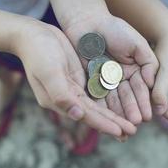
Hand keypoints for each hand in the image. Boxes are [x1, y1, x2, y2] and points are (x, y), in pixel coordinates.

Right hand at [13, 19, 135, 136]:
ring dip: (114, 115)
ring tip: (130, 124)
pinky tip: (121, 104)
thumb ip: (60, 94)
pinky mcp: (81, 78)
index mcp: (60, 101)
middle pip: (95, 114)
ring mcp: (75, 88)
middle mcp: (69, 98)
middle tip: (133, 132)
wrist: (35, 36)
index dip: (104, 124)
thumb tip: (78, 115)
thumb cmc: (39, 53)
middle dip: (114, 123)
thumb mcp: (48, 72)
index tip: (121, 131)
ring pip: (98, 105)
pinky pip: (98, 91)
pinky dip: (109, 99)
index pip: (87, 116)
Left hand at [62, 13, 158, 125]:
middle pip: (128, 97)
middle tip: (136, 123)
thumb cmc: (115, 29)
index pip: (141, 88)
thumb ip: (149, 62)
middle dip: (132, 110)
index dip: (144, 101)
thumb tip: (153, 83)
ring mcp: (107, 81)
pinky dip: (102, 108)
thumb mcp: (137, 43)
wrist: (88, 22)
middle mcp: (122, 77)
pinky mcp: (92, 82)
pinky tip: (106, 118)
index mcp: (135, 69)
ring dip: (119, 113)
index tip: (148, 114)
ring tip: (123, 126)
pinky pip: (97, 96)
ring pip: (114, 100)